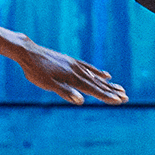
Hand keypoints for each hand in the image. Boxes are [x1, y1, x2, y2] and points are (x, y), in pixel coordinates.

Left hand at [13, 43, 128, 105]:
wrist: (28, 52)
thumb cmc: (36, 71)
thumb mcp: (48, 84)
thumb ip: (65, 92)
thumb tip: (81, 101)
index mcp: (72, 78)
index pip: (93, 90)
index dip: (107, 96)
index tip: (120, 101)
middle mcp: (77, 71)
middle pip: (98, 84)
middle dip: (112, 92)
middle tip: (126, 98)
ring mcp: (75, 65)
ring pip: (96, 76)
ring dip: (108, 84)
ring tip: (121, 88)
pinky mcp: (71, 61)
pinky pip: (89, 68)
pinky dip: (98, 72)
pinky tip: (106, 75)